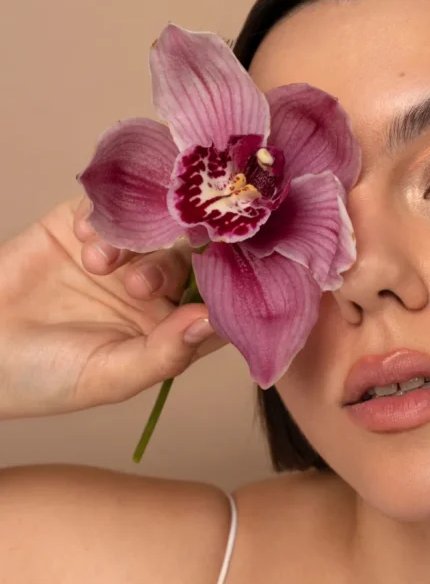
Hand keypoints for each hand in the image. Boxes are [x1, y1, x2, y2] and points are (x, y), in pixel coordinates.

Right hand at [0, 195, 227, 419]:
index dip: (229, 291)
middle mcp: (154, 290)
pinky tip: (80, 241)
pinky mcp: (83, 228)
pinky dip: (102, 217)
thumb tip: (213, 321)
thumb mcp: (111, 376)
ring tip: (98, 265)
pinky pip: (109, 206)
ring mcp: (122, 256)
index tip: (230, 279)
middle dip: (172, 267)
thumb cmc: (45, 377)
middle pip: (191, 260)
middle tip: (139, 286)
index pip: (219, 304)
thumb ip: (166, 353)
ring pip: (155, 230)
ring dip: (135, 242)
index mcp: (170, 330)